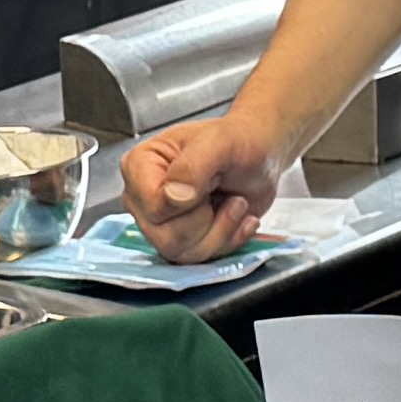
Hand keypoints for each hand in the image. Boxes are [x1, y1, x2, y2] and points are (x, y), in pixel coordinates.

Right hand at [122, 108, 291, 265]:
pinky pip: (197, 259)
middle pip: (165, 238)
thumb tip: (174, 198)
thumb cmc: (238, 142)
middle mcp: (142, 198)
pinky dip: (227, 241)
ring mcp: (159, 222)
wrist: (260, 156)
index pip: (154, 209)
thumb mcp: (221, 142)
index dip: (188, 205)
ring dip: (220, 232)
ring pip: (181, 253)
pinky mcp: (180, 240)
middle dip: (207, 221)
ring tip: (234, 204)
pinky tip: (237, 218)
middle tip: (225, 193)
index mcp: (139, 166)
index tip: (210, 182)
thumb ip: (194, 166)